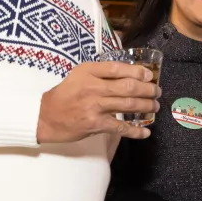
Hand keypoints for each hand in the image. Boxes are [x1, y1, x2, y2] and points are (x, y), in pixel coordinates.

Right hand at [37, 61, 160, 143]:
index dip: (137, 71)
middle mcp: (92, 87)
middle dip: (147, 89)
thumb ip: (100, 72)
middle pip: (128, 86)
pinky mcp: (94, 124)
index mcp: (88, 71)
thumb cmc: (65, 95)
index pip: (118, 68)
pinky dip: (135, 130)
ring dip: (146, 106)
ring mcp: (94, 106)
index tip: (149, 74)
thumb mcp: (79, 75)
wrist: (45, 117)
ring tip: (155, 106)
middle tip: (157, 91)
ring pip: (128, 105)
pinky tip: (145, 132)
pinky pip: (120, 127)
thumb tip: (129, 73)